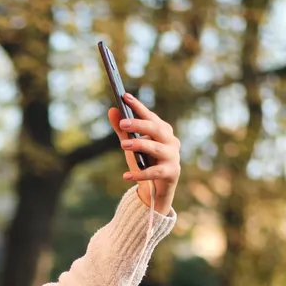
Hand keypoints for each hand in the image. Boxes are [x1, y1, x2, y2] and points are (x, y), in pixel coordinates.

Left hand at [109, 93, 180, 213]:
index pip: (150, 116)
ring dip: (140, 145)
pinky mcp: (171, 173)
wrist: (157, 189)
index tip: (125, 96)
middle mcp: (171, 141)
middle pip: (155, 129)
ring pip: (156, 148)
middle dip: (139, 124)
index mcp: (162, 130)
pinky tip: (126, 176)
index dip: (138, 106)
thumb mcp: (132, 145)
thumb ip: (123, 130)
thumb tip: (112, 110)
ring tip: (123, 144)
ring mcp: (173, 156)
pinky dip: (139, 174)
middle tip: (123, 123)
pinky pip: (154, 172)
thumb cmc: (145, 162)